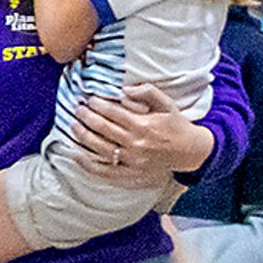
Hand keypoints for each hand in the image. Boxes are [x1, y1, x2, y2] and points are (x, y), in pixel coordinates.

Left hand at [72, 79, 216, 179]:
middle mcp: (135, 143)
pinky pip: (103, 171)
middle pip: (102, 128)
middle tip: (78, 109)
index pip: (112, 112)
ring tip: (74, 126)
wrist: (189, 151)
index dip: (97, 104)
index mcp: (143, 125)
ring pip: (98, 148)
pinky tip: (76, 154)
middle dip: (86, 117)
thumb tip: (125, 89)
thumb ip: (147, 92)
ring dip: (82, 136)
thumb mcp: (167, 104)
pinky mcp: (129, 173)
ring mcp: (130, 160)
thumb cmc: (176, 125)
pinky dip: (87, 164)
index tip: (89, 99)